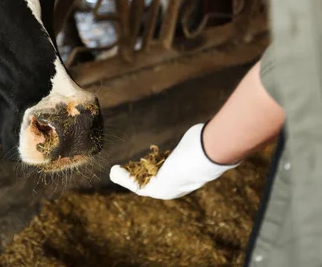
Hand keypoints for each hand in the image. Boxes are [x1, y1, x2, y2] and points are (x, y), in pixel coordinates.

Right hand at [109, 123, 240, 199]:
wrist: (206, 156)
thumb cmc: (205, 147)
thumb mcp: (197, 142)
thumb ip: (196, 141)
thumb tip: (202, 130)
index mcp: (185, 179)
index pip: (166, 176)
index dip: (152, 171)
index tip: (142, 164)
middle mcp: (176, 188)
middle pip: (152, 184)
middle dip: (136, 178)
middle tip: (125, 170)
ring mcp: (166, 191)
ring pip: (141, 185)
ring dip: (127, 178)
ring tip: (115, 171)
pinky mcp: (156, 189)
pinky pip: (135, 185)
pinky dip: (123, 178)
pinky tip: (114, 170)